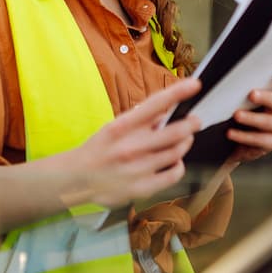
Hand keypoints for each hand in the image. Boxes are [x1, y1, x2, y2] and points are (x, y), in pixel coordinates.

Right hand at [72, 77, 202, 207]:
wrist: (76, 179)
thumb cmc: (98, 150)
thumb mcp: (114, 128)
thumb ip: (139, 120)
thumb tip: (167, 109)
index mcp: (122, 126)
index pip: (155, 104)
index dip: (178, 92)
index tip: (194, 85)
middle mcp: (130, 146)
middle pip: (175, 132)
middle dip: (191, 124)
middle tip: (195, 121)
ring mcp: (138, 168)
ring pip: (177, 152)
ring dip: (185, 143)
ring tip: (183, 140)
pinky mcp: (143, 188)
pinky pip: (174, 174)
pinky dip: (178, 165)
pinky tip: (173, 162)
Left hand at [226, 68, 271, 163]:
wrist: (224, 139)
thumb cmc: (226, 109)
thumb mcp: (228, 95)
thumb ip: (229, 84)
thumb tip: (211, 75)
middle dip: (266, 97)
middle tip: (251, 94)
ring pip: (271, 122)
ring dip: (253, 118)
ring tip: (236, 115)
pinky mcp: (270, 142)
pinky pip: (261, 140)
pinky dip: (245, 136)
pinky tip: (230, 133)